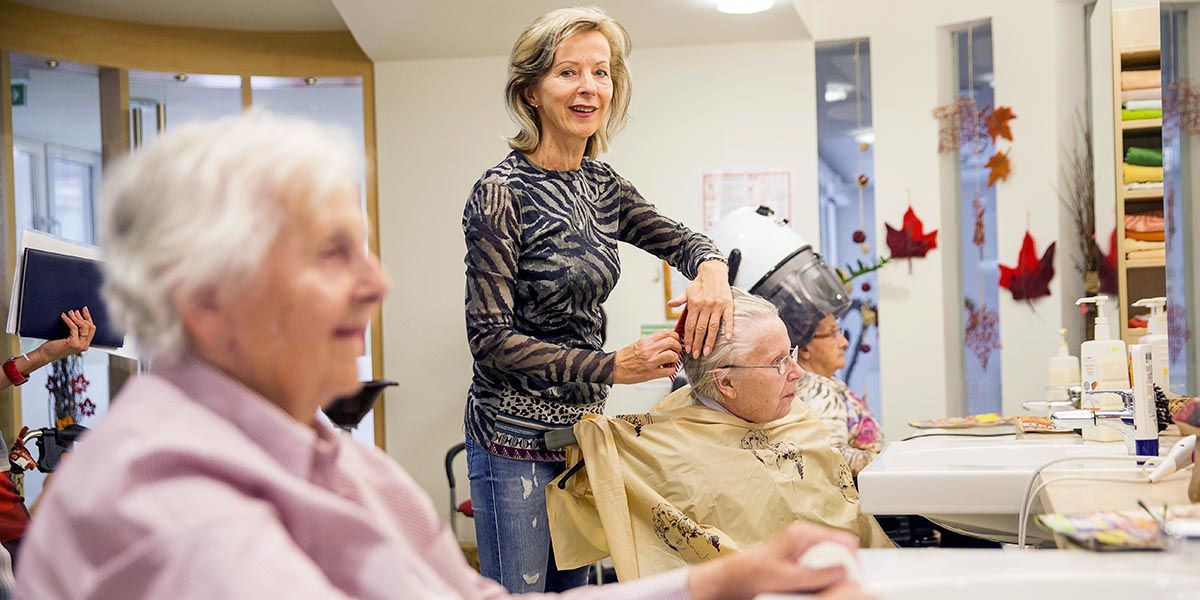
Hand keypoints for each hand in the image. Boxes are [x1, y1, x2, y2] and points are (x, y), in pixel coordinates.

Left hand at [39, 308, 94, 361]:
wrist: (45, 354)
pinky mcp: (73, 343)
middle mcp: (84, 346)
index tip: (84, 310)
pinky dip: (69, 320)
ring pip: (84, 327)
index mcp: (85, 344)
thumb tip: (77, 316)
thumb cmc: (54, 346)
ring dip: (76, 317)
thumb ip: (75, 331)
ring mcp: (80, 345)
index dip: (88, 318)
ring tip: (70, 312)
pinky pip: (74, 327)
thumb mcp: (68, 337)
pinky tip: (64, 316)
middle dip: (83, 317)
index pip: (92, 329)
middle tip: (76, 311)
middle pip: (90, 327)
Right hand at [612, 330, 681, 383]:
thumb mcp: (638, 344)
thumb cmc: (624, 357)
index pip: (666, 333)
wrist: (614, 368)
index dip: (675, 336)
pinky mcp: (651, 373)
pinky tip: (668, 369)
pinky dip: (672, 370)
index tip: (676, 339)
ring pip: (672, 356)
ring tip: (672, 361)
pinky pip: (669, 371)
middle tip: (677, 350)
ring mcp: (651, 361)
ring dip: (675, 358)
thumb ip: (651, 342)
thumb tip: (664, 341)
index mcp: (646, 341)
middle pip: (672, 342)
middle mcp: (649, 350)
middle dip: (678, 346)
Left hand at [669, 260, 731, 358]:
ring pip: (713, 327)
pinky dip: (729, 328)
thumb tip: (669, 304)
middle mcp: (705, 306)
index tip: (687, 349)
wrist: (713, 271)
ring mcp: (717, 306)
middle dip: (697, 343)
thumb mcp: (687, 291)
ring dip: (710, 341)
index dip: (688, 338)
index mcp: (694, 304)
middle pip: (700, 329)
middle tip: (695, 355)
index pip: (690, 325)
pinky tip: (727, 338)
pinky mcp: (728, 304)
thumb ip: (679, 300)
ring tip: (707, 352)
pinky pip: (728, 318)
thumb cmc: (700, 283)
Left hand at [687, 522, 863, 599]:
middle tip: (834, 583)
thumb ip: (815, 573)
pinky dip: (821, 577)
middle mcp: (805, 536)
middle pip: (841, 550)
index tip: (853, 577)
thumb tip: (841, 571)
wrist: (736, 577)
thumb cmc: (753, 573)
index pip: (845, 540)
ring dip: (830, 574)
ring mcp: (804, 546)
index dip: (852, 561)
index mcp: (803, 534)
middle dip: (841, 568)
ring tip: (815, 585)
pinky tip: (809, 585)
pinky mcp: (802, 558)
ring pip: (833, 560)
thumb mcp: (786, 576)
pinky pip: (823, 566)